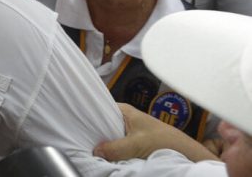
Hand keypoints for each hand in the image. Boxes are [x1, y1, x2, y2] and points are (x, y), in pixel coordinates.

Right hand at [94, 103, 219, 161]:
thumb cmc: (164, 141)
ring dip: (105, 143)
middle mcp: (126, 118)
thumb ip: (115, 148)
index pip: (100, 107)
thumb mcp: (136, 144)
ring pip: (110, 135)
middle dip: (95, 132)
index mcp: (125, 111)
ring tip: (91, 147)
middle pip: (103, 123)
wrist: (186, 153)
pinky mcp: (133, 143)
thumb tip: (95, 151)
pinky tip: (106, 156)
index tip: (77, 122)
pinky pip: (117, 145)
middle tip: (82, 139)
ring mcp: (130, 131)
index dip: (89, 114)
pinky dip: (113, 151)